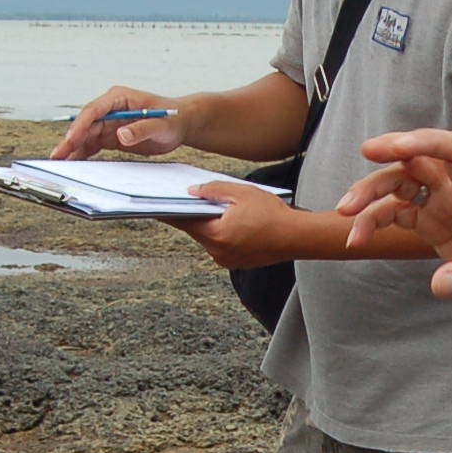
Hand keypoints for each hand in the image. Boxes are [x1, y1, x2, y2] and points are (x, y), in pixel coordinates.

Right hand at [52, 87, 185, 159]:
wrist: (180, 124)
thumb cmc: (172, 119)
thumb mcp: (161, 124)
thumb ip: (142, 129)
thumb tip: (122, 134)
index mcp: (119, 98)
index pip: (94, 111)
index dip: (81, 125)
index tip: (71, 139)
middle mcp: (110, 109)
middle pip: (85, 125)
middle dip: (71, 140)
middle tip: (57, 156)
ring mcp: (109, 122)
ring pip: (86, 136)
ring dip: (73, 148)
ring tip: (60, 162)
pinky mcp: (111, 135)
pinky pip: (93, 144)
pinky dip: (83, 153)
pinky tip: (74, 163)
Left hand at [170, 180, 307, 270]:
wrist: (297, 236)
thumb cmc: (273, 214)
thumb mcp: (242, 192)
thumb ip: (213, 190)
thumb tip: (193, 191)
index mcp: (216, 234)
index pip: (183, 222)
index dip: (168, 212)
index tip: (154, 207)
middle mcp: (218, 251)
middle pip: (197, 230)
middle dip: (196, 215)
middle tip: (193, 199)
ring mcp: (227, 259)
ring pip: (210, 237)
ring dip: (211, 224)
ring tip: (224, 209)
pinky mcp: (236, 262)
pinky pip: (222, 245)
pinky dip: (223, 233)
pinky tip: (235, 222)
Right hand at [337, 129, 451, 312]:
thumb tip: (438, 284)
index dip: (426, 142)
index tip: (394, 147)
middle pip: (419, 164)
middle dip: (387, 162)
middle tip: (360, 165)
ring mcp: (447, 208)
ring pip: (402, 186)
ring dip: (372, 194)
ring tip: (345, 215)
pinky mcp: (436, 226)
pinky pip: (398, 215)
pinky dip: (376, 223)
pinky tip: (357, 240)